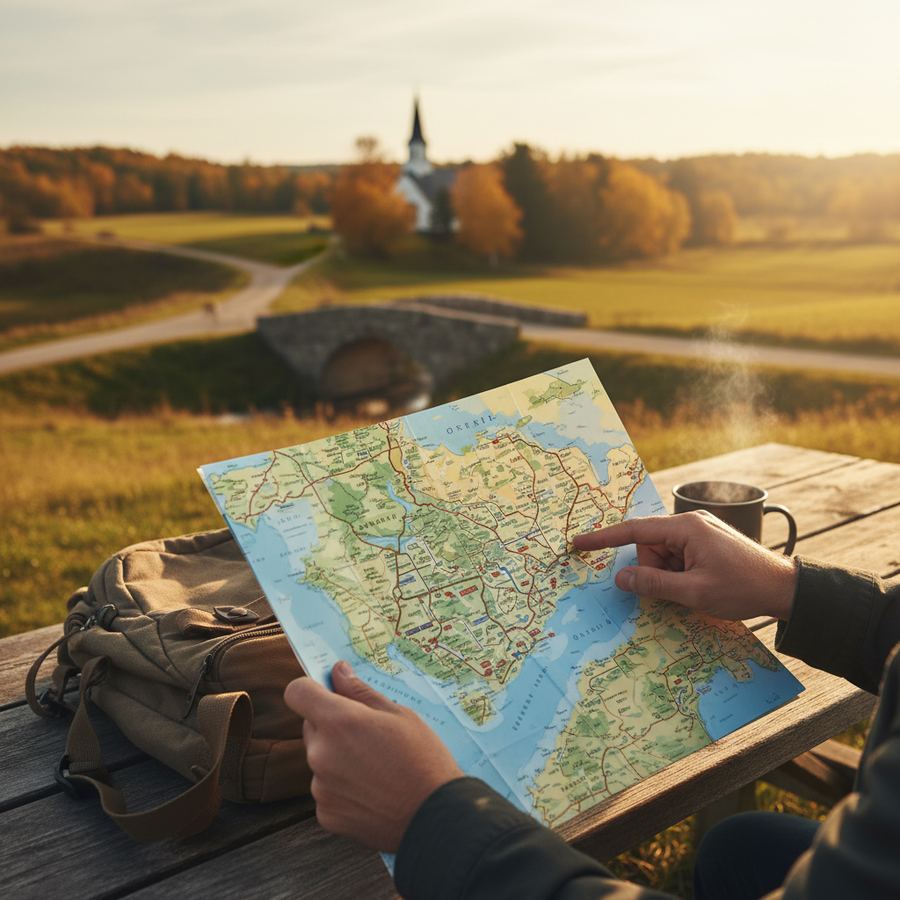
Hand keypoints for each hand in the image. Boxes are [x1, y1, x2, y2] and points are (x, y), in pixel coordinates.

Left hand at [283, 661, 462, 852]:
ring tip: (376, 768)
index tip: (327, 692)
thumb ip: (361, 692)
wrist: (434, 818)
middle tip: (368, 735)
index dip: (310, 689)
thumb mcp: (399, 714)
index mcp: (338, 722)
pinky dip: (343, 788)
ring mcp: (320, 787)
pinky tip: (372, 792)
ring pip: (321, 760)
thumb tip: (338, 671)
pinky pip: (327, 790)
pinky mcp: (326, 814)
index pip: (297, 693)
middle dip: (332, 725)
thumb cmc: (423, 759)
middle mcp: (321, 753)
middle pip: (311, 727)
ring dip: (338, 758)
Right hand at [573, 510, 797, 620]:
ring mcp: (699, 532)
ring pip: (662, 556)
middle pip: (649, 548)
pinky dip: (680, 575)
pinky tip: (700, 585)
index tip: (578, 543)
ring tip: (697, 589)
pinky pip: (677, 558)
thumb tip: (621, 579)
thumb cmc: (743, 588)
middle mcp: (690, 523)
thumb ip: (653, 584)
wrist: (785, 588)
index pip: (633, 530)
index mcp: (685, 527)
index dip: (603, 538)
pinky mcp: (705, 543)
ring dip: (671, 576)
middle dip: (656, 572)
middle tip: (681, 591)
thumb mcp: (694, 592)